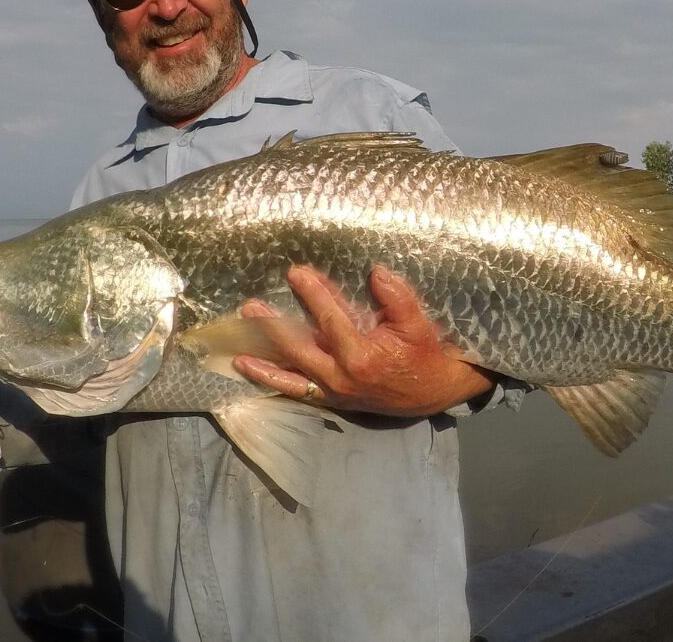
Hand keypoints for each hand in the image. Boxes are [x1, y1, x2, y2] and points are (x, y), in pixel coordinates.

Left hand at [233, 265, 493, 415]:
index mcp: (361, 356)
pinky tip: (251, 372)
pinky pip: (297, 393)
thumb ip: (398, 298)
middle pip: (299, 348)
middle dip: (273, 327)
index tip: (296, 273)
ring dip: (263, 363)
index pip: (330, 319)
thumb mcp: (419, 323)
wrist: (435, 392)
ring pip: (290, 377)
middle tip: (251, 307)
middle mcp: (341, 377)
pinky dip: (274, 383)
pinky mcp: (332, 400)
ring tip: (237, 352)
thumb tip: (375, 272)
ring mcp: (334, 391)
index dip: (313, 294)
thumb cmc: (427, 354)